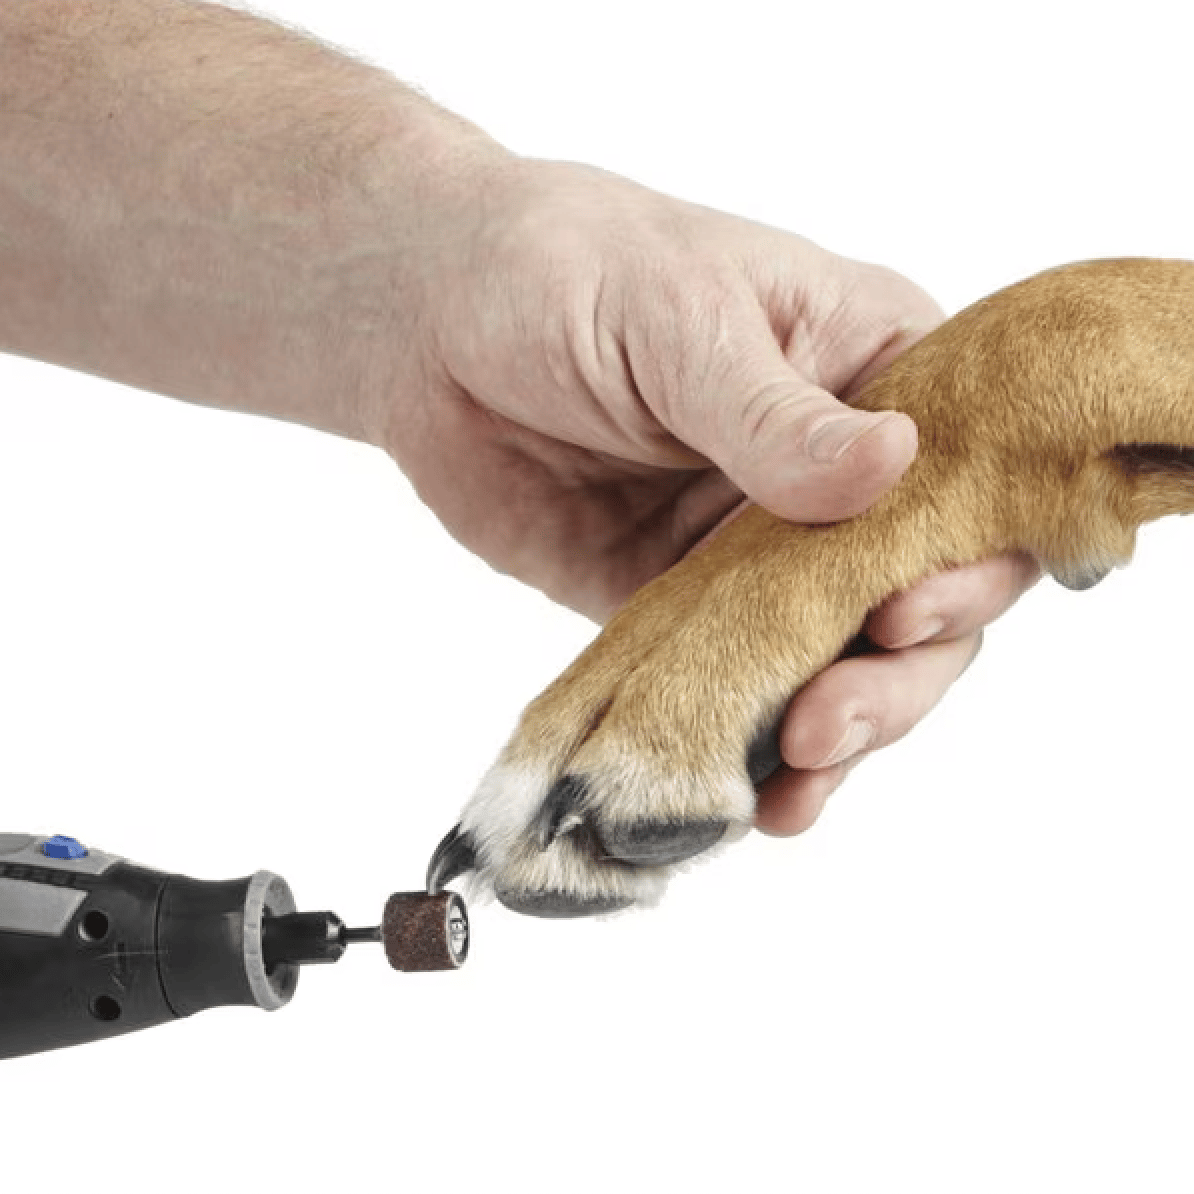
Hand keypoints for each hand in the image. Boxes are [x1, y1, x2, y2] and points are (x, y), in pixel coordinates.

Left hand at [385, 157, 1039, 832]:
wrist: (430, 329)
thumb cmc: (566, 268)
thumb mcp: (680, 317)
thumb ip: (774, 412)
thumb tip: (895, 466)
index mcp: (873, 371)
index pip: (968, 480)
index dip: (964, 562)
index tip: (905, 616)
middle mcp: (834, 474)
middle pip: (918, 596)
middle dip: (893, 678)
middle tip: (827, 723)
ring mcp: (760, 551)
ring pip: (836, 661)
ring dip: (835, 734)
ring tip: (792, 782)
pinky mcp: (684, 608)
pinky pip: (734, 686)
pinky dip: (746, 745)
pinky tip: (749, 797)